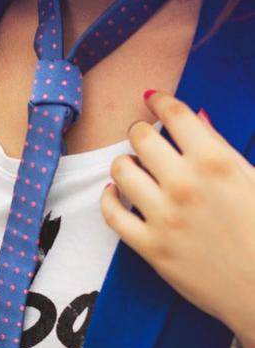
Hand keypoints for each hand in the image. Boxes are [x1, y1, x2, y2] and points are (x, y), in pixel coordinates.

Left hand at [100, 90, 254, 341]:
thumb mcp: (254, 180)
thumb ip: (222, 148)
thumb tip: (196, 119)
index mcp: (215, 161)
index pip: (174, 114)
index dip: (159, 101)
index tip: (153, 100)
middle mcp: (184, 184)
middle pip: (141, 138)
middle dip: (141, 132)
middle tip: (145, 139)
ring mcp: (163, 216)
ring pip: (121, 171)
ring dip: (124, 163)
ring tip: (131, 167)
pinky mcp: (150, 247)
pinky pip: (111, 215)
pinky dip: (108, 199)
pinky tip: (114, 194)